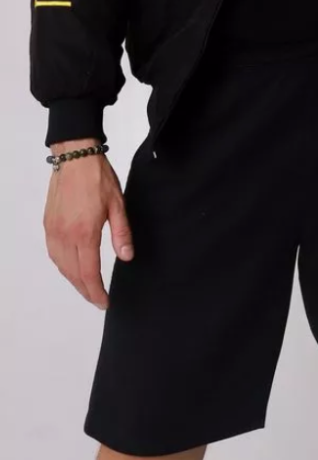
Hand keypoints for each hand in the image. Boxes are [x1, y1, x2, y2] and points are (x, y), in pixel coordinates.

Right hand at [43, 140, 133, 307]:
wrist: (75, 157)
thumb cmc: (98, 178)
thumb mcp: (118, 204)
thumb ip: (121, 233)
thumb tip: (126, 257)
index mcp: (84, 232)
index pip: (89, 272)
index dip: (96, 291)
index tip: (104, 302)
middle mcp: (65, 235)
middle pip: (73, 274)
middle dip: (85, 290)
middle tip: (97, 299)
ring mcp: (53, 231)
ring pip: (61, 266)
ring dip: (73, 280)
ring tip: (87, 287)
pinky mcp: (48, 225)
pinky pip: (53, 253)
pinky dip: (63, 266)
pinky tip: (72, 267)